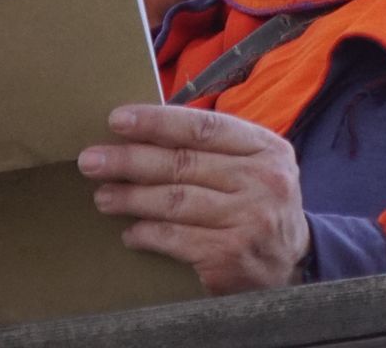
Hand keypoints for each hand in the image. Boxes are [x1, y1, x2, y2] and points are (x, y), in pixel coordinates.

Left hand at [78, 104, 309, 294]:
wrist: (294, 265)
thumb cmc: (259, 204)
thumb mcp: (255, 165)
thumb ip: (214, 147)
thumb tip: (144, 132)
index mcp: (266, 149)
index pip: (203, 127)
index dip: (156, 122)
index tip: (117, 120)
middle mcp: (262, 182)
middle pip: (183, 163)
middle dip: (130, 161)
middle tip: (91, 160)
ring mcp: (248, 221)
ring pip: (174, 201)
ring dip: (131, 198)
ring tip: (102, 196)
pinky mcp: (230, 257)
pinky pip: (175, 239)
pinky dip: (147, 234)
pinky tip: (130, 232)